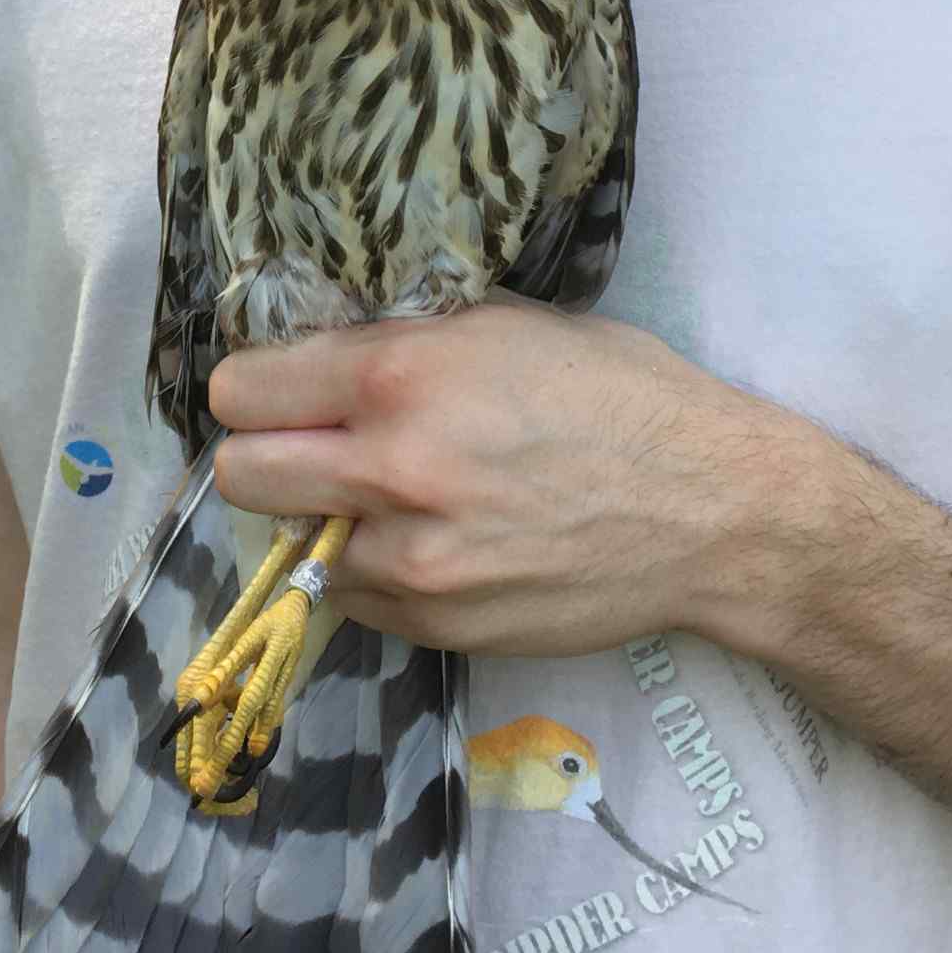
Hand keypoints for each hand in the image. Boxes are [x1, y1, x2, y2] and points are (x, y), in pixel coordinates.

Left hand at [206, 298, 825, 656]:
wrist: (712, 512)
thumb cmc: (619, 395)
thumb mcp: (506, 327)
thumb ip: (405, 345)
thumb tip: (324, 361)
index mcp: (402, 375)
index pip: (243, 391)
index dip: (253, 389)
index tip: (275, 391)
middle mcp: (392, 469)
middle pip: (240, 474)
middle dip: (260, 455)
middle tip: (305, 447)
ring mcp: (413, 560)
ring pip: (291, 544)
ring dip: (320, 521)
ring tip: (383, 499)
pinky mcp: (437, 625)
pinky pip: (351, 599)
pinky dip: (369, 571)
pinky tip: (426, 541)